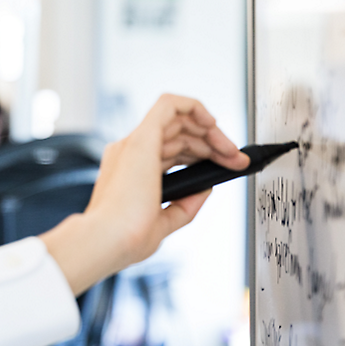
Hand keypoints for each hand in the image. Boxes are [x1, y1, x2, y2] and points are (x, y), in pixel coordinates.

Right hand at [39, 94, 249, 294]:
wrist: (108, 240)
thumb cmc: (125, 238)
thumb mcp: (164, 222)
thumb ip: (185, 204)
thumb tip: (205, 187)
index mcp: (133, 170)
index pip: (173, 150)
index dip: (203, 154)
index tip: (226, 165)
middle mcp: (131, 153)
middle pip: (180, 133)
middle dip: (214, 143)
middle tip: (236, 160)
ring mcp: (135, 143)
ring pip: (179, 118)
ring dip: (211, 130)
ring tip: (230, 150)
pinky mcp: (142, 138)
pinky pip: (170, 105)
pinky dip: (194, 108)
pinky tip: (211, 123)